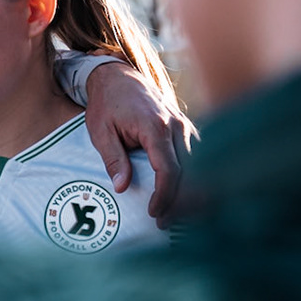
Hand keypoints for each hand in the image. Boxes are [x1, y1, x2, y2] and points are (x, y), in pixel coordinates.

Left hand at [83, 61, 195, 219]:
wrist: (118, 75)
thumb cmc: (106, 103)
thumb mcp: (100, 131)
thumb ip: (113, 158)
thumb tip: (122, 187)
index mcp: (155, 126)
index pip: (169, 169)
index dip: (165, 196)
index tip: (156, 215)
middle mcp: (176, 125)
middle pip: (190, 171)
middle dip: (181, 201)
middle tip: (166, 224)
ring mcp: (184, 125)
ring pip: (199, 165)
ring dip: (190, 191)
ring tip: (178, 215)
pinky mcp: (185, 128)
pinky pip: (197, 156)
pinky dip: (194, 176)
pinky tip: (184, 195)